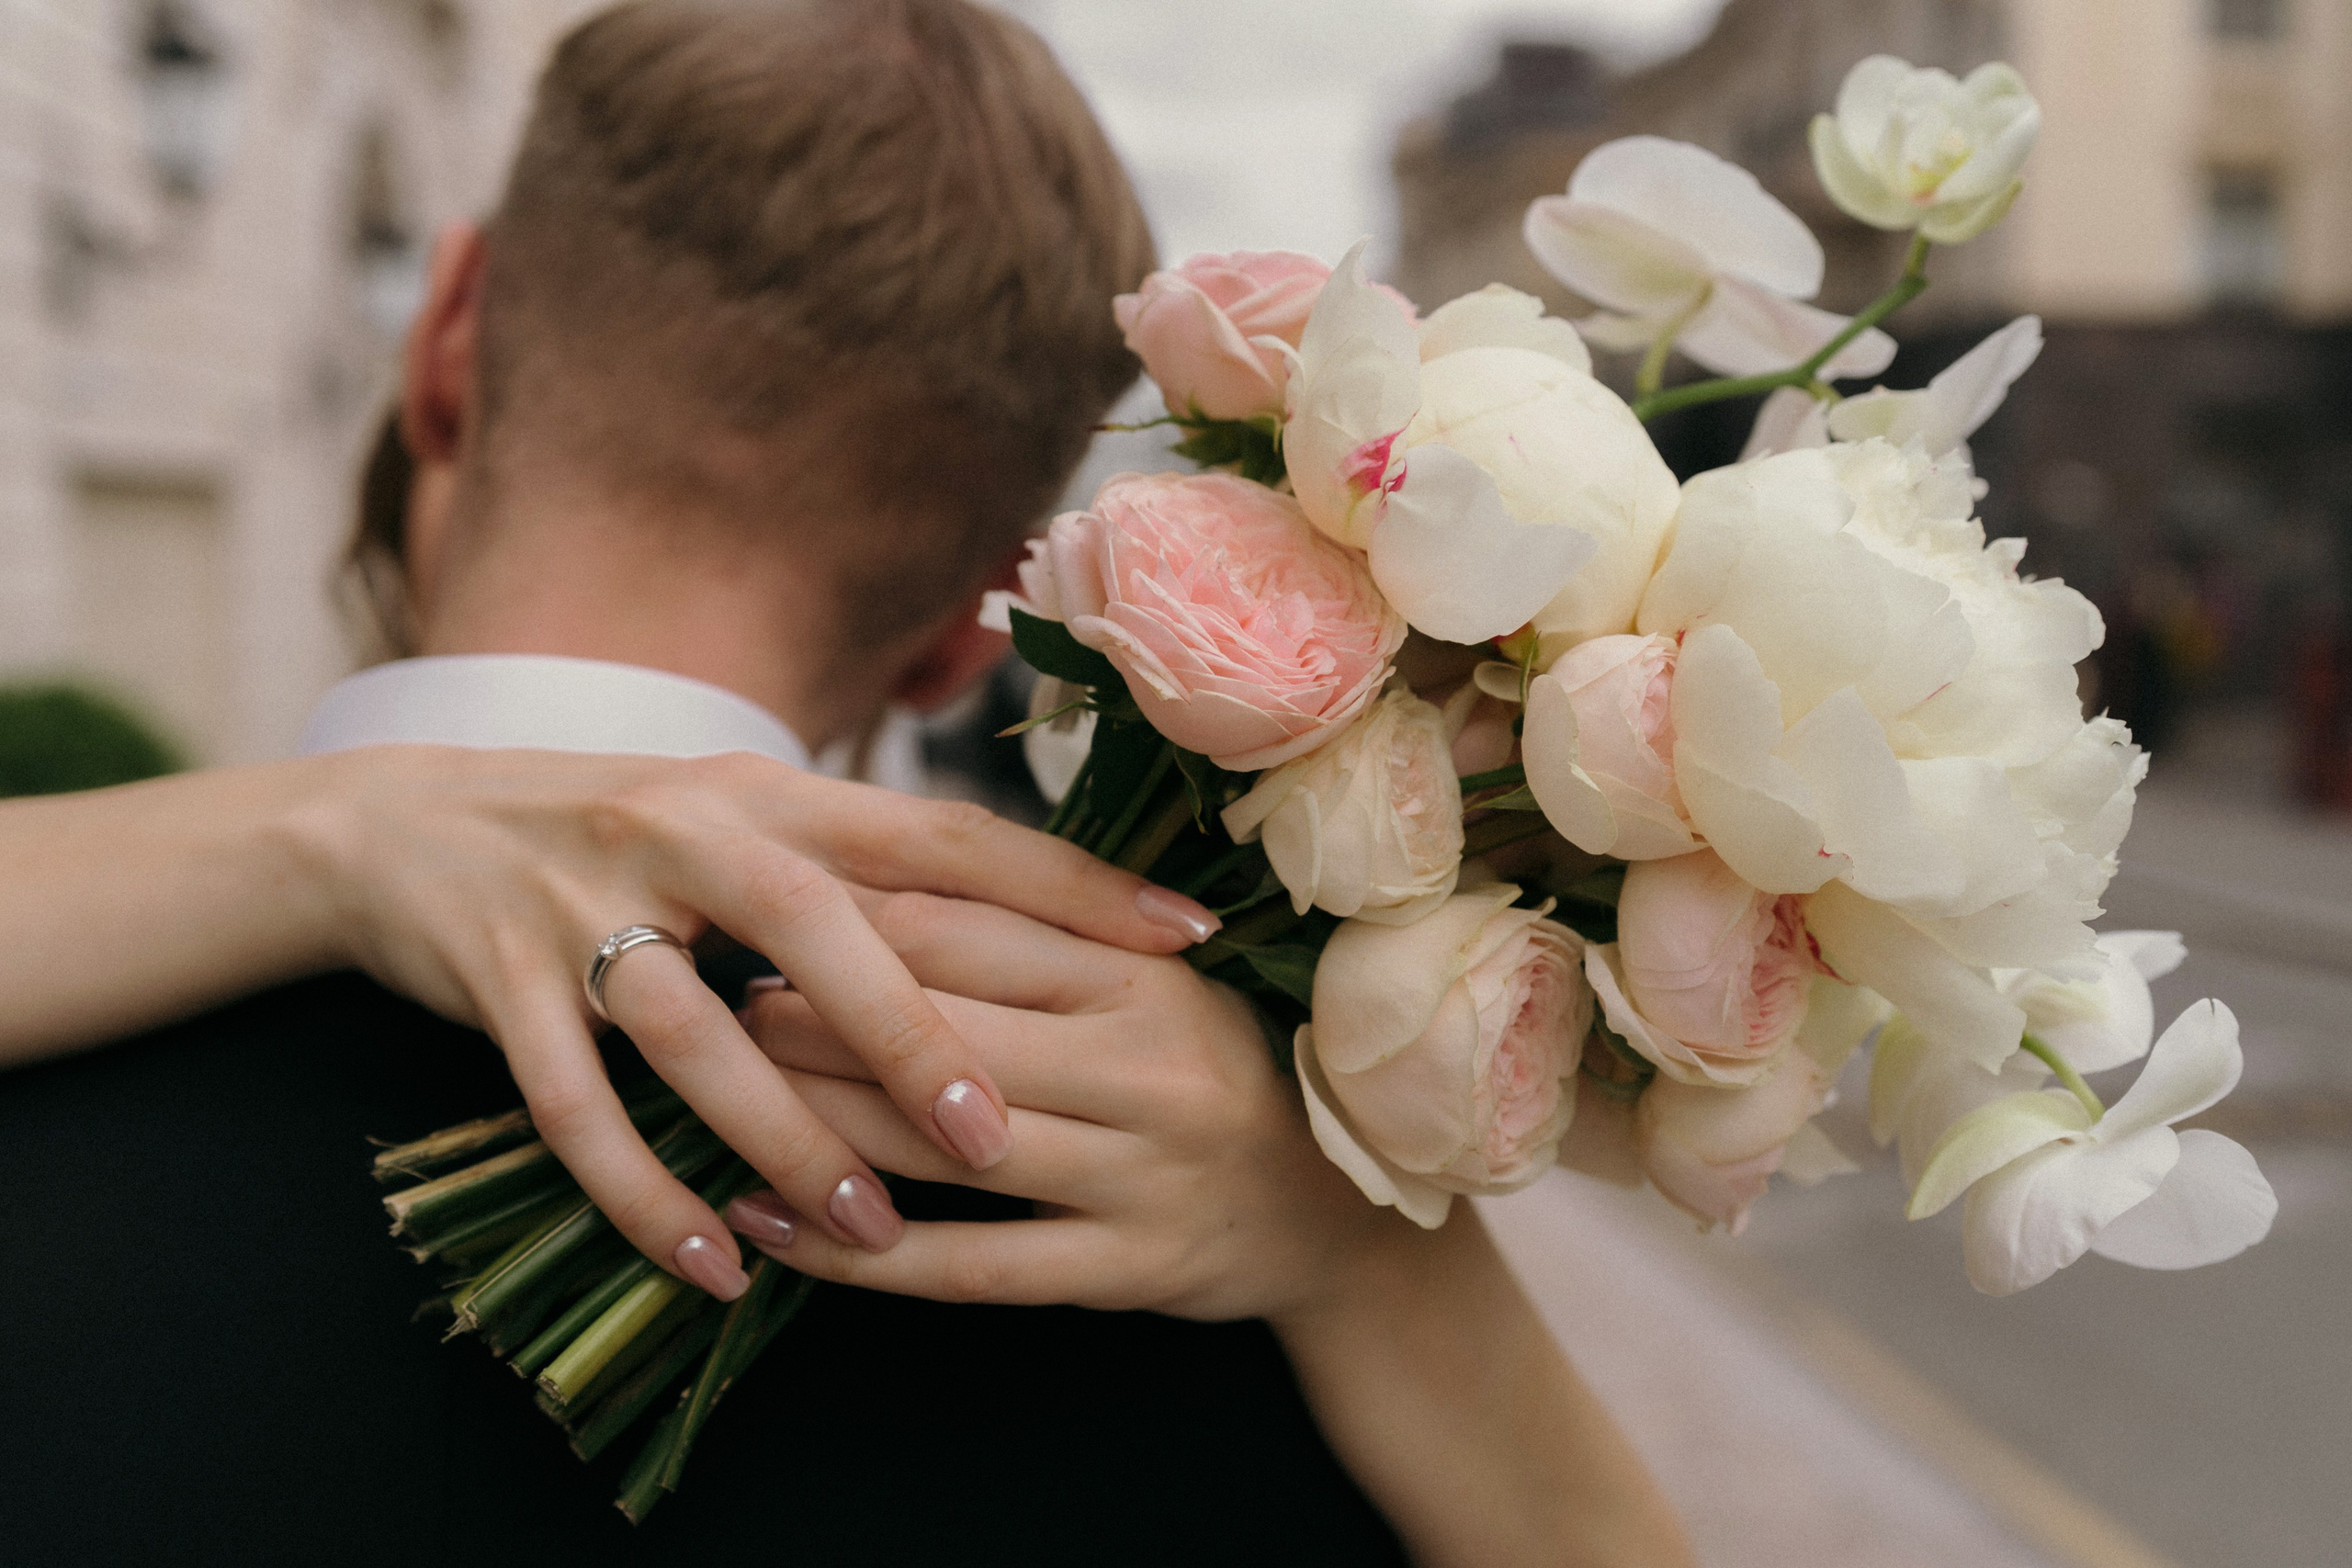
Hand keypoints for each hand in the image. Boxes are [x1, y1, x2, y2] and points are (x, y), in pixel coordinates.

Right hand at [294, 745, 1221, 1298]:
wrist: (393, 825)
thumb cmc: (611, 833)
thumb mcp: (736, 816)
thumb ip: (858, 861)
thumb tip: (1011, 915)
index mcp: (773, 790)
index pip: (946, 833)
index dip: (1066, 883)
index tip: (1181, 936)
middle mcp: (689, 828)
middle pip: (826, 931)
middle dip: (921, 1038)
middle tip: (1006, 1139)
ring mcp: (586, 901)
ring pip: (700, 1032)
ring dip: (789, 1138)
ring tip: (873, 1231)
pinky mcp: (496, 980)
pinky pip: (578, 1105)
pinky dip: (647, 1191)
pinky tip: (717, 1264)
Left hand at [722, 889, 1407, 1323]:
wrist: (1333, 1214)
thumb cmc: (1212, 1068)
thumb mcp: (1154, 980)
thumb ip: (1044, 934)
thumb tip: (872, 885)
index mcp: (1149, 974)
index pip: (970, 931)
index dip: (851, 922)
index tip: (766, 915)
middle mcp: (1149, 1068)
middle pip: (944, 1033)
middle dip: (814, 1017)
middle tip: (721, 1002)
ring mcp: (1141, 1175)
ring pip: (946, 1149)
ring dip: (816, 1127)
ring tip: (716, 1107)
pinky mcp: (1126, 1270)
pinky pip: (972, 1269)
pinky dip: (861, 1256)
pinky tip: (776, 1232)